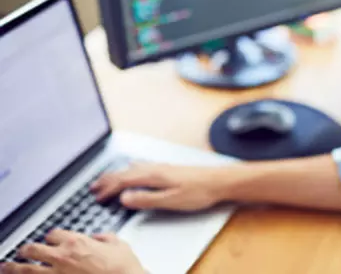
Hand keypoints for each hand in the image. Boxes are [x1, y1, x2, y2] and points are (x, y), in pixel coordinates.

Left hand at [1, 229, 144, 273]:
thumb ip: (106, 237)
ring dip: (14, 268)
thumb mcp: (119, 244)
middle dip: (25, 250)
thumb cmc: (124, 268)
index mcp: (77, 242)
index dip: (51, 237)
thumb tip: (100, 237)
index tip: (50, 239)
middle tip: (22, 252)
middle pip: (32, 249)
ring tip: (6, 268)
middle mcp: (62, 257)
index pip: (52, 233)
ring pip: (26, 270)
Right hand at [91, 163, 225, 211]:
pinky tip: (134, 171)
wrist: (219, 181)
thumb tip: (124, 197)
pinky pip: (141, 168)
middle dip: (107, 180)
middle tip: (94, 188)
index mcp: (153, 175)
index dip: (108, 189)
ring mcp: (162, 167)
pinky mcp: (168, 169)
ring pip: (132, 169)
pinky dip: (130, 171)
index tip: (97, 196)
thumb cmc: (198, 191)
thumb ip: (146, 199)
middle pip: (125, 172)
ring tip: (107, 180)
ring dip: (117, 175)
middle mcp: (155, 168)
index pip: (123, 181)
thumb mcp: (170, 200)